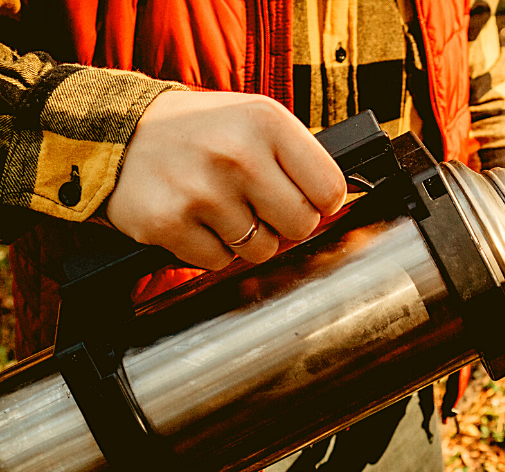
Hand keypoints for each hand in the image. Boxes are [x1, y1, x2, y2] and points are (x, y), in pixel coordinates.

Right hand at [107, 90, 346, 268]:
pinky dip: (210, 249)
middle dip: (284, 223)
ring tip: (218, 205)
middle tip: (257, 205)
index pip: (330, 189)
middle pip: (301, 226)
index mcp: (267, 122)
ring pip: (262, 250)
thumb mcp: (254, 120)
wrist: (112, 133)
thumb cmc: (198, 132)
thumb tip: (336, 209)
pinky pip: (219, 262)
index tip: (302, 197)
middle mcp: (237, 154)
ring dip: (245, 238)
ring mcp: (202, 191)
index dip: (319, 201)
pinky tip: (193, 219)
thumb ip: (299, 159)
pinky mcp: (169, 223)